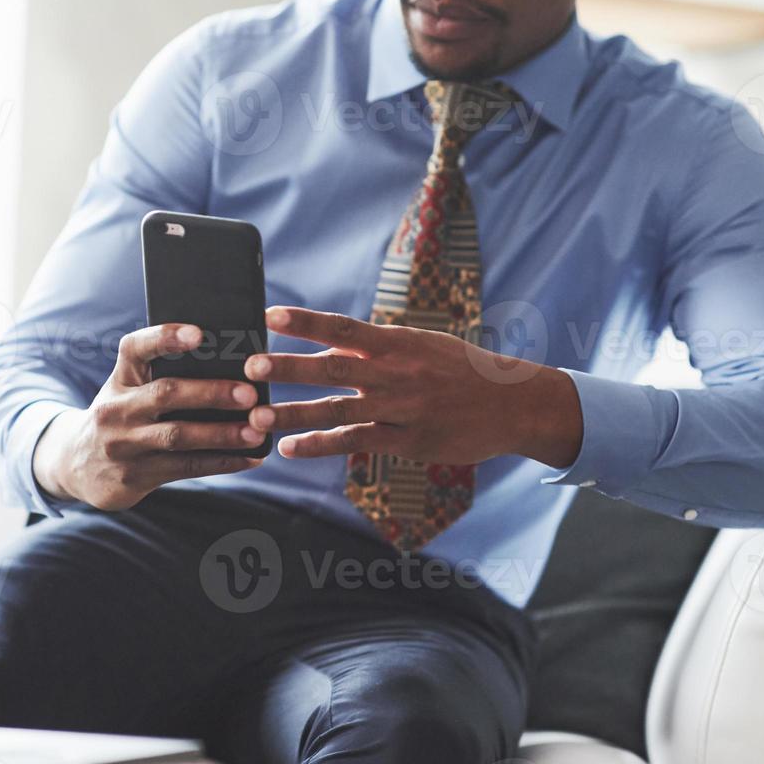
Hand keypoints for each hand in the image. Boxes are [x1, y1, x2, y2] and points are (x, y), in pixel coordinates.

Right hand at [33, 323, 265, 510]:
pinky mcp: (133, 476)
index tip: (199, 333)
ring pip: (178, 437)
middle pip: (166, 394)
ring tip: (256, 431)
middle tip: (250, 393)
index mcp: (121, 378)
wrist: (75, 463)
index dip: (165, 337)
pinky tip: (249, 458)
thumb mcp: (129, 390)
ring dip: (221, 434)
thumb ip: (164, 376)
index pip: (135, 349)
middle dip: (211, 392)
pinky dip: (221, 462)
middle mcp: (117, 408)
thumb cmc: (122, 415)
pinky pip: (184, 468)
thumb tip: (233, 368)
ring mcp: (123, 444)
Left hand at [244, 306, 582, 466]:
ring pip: (338, 410)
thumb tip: (329, 343)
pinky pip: (355, 442)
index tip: (271, 315)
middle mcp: (396, 373)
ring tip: (257, 417)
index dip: (306, 321)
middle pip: (333, 367)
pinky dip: (319, 445)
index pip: (344, 326)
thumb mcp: (424, 346)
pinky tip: (288, 448)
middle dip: (290, 367)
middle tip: (251, 366)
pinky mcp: (407, 441)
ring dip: (294, 413)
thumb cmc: (462, 370)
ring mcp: (401, 409)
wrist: (513, 404)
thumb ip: (377, 347)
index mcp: (398, 343)